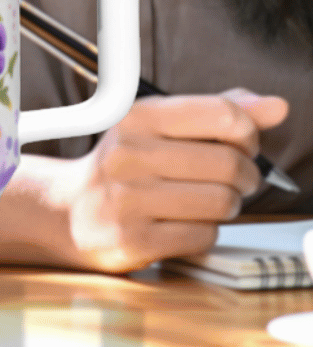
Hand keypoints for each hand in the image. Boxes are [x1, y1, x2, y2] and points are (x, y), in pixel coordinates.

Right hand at [64, 88, 288, 271]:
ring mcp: (126, 199)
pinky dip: (206, 231)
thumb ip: (217, 113)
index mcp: (135, 117)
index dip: (248, 133)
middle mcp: (126, 153)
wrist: (70, 211)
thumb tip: (276, 107)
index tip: (242, 143)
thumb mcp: (160, 127)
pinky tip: (185, 222)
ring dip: (228, 205)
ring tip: (209, 200)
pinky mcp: (132, 239)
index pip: (222, 114)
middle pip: (228, 163)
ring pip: (221, 202)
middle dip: (245, 175)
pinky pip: (203, 235)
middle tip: (234, 180)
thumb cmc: (126, 166)